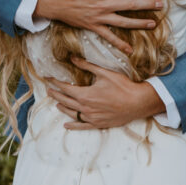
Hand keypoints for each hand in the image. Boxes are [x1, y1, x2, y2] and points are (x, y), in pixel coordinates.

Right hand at [35, 0, 162, 53]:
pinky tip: (130, 49)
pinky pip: (109, 37)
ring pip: (124, 22)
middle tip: (161, 4)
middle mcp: (104, 4)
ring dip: (140, 23)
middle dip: (147, 4)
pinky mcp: (93, 27)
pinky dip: (119, 43)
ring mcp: (99, 17)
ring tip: (153, 24)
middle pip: (130, 4)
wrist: (51, 1)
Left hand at [46, 57, 162, 128]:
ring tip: (56, 102)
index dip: (55, 83)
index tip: (48, 78)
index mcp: (85, 94)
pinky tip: (66, 125)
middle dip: (55, 94)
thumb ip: (87, 66)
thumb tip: (72, 58)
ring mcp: (91, 117)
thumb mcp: (104, 73)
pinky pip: (82, 126)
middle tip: (48, 89)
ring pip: (72, 113)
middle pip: (65, 100)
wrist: (137, 102)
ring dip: (62, 107)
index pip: (65, 88)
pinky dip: (73, 125)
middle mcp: (85, 108)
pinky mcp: (98, 124)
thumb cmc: (122, 86)